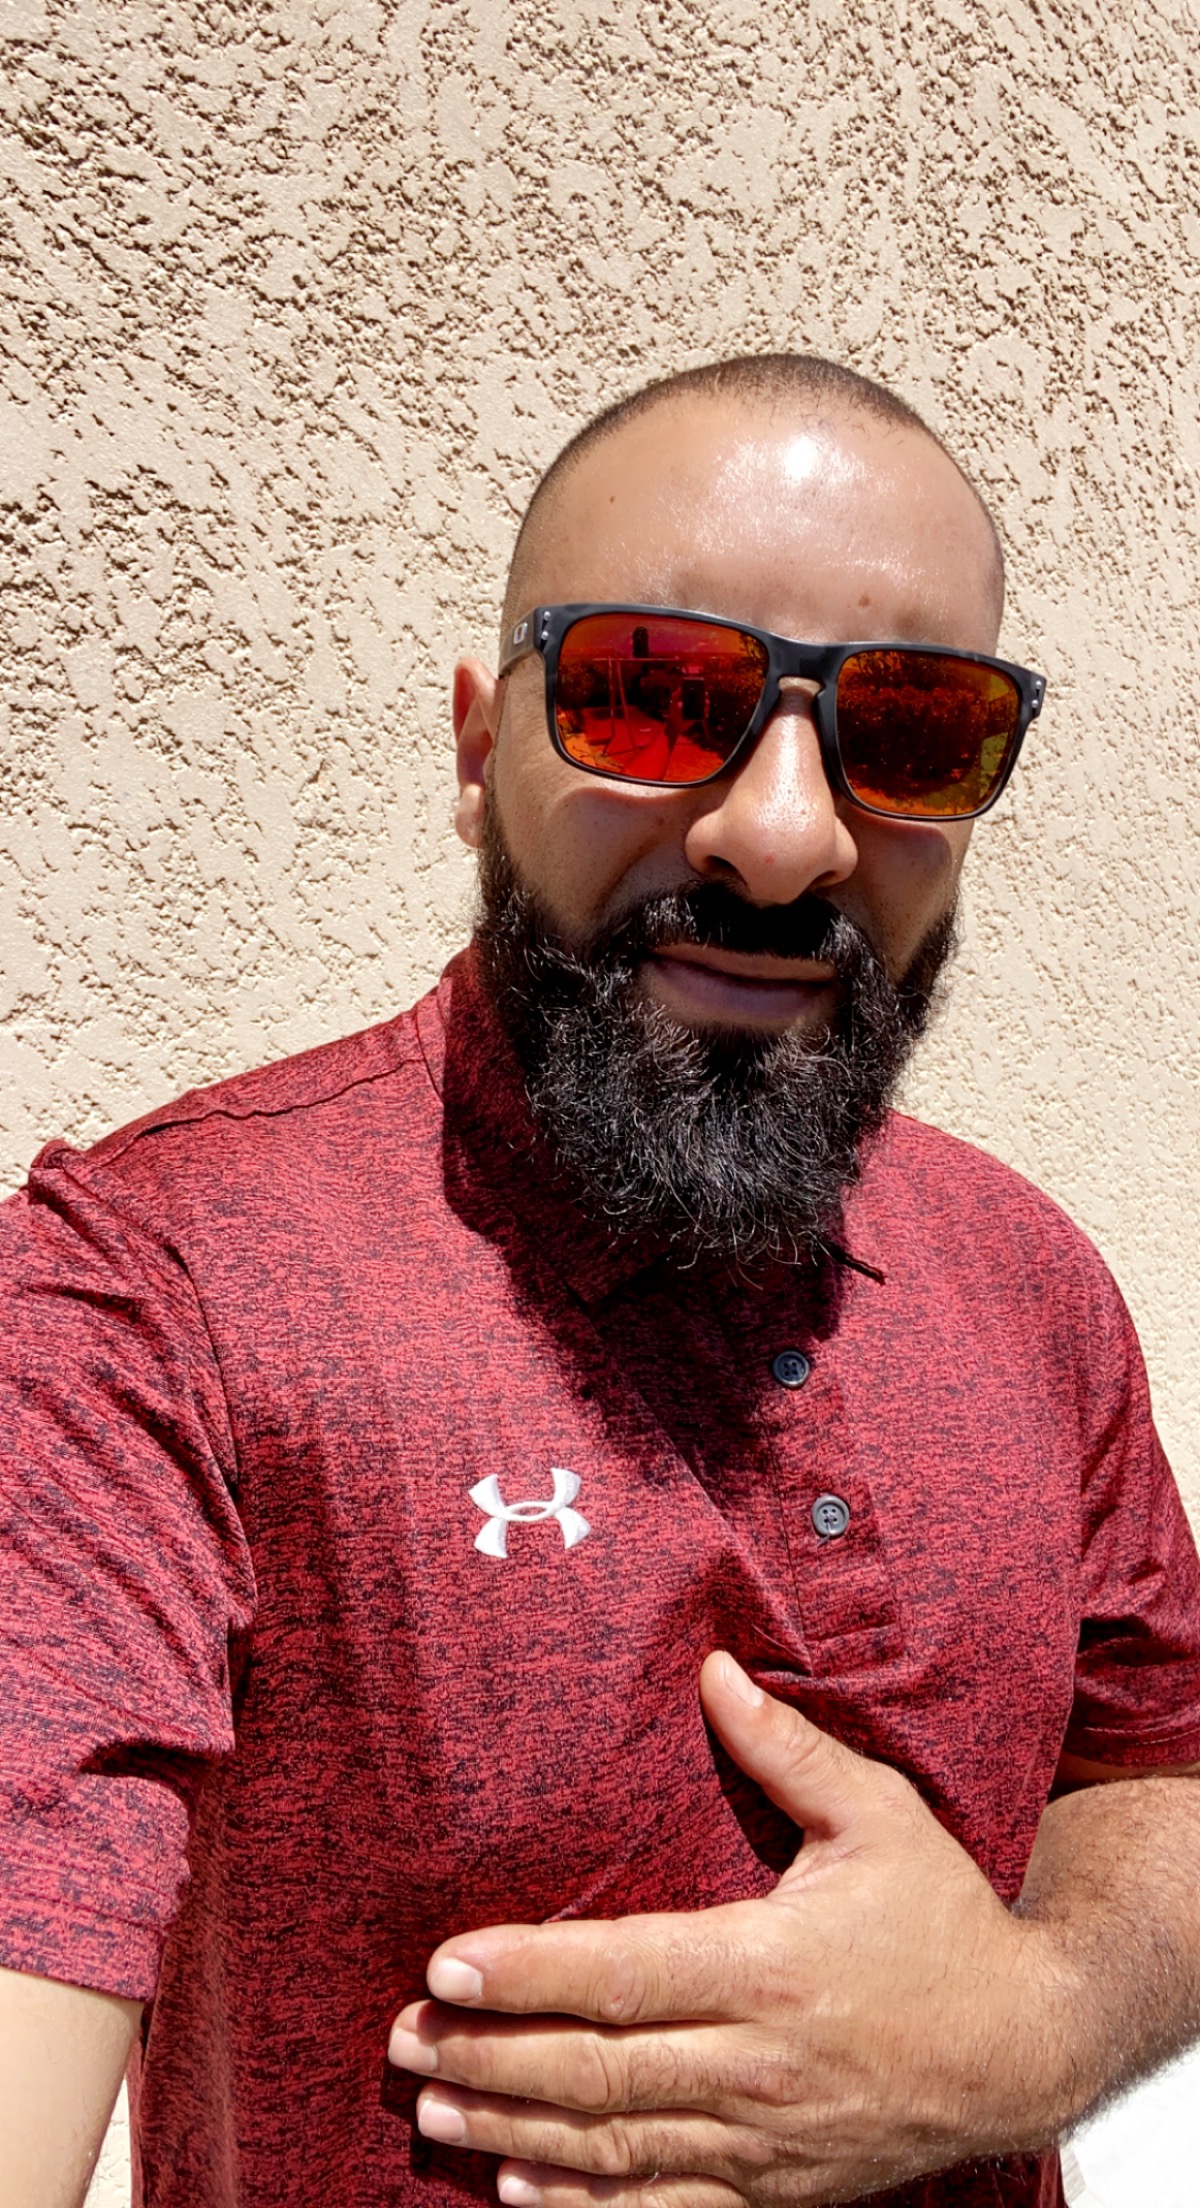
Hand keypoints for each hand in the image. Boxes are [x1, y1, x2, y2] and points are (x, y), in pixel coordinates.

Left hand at [389, 1654, 1071, 2206]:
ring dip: (515, 2130)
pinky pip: (663, 2207)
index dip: (530, 1972)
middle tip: (405, 2036)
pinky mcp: (772, 2187)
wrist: (1024, 2047)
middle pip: (599, 2069)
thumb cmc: (945, 1919)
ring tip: (433, 2107)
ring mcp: (760, 2139)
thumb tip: (711, 1670)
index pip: (624, 1972)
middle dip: (492, 2054)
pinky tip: (518, 2193)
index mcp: (770, 1965)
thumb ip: (787, 1750)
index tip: (449, 1962)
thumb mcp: (878, 1817)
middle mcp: (756, 2062)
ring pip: (616, 2143)